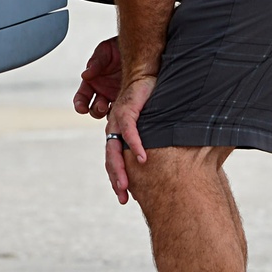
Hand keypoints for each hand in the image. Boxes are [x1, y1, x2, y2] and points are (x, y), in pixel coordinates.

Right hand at [73, 37, 121, 119]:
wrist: (138, 45)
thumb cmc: (118, 47)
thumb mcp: (105, 51)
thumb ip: (95, 62)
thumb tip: (85, 75)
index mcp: (93, 81)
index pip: (82, 97)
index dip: (80, 104)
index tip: (82, 108)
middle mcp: (103, 91)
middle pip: (95, 108)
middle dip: (96, 110)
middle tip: (102, 106)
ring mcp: (116, 95)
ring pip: (109, 112)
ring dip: (109, 113)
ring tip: (112, 107)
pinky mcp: (128, 97)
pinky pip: (123, 108)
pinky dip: (122, 111)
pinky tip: (124, 109)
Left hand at [104, 74, 156, 204]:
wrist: (144, 72)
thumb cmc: (148, 98)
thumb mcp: (148, 124)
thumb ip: (150, 140)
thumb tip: (160, 158)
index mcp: (117, 133)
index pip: (113, 160)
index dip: (117, 178)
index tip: (124, 195)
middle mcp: (114, 128)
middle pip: (111, 159)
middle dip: (117, 180)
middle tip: (123, 199)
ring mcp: (117, 120)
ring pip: (115, 149)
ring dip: (121, 169)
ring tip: (126, 187)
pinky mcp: (126, 110)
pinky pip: (129, 132)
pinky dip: (136, 146)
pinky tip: (143, 159)